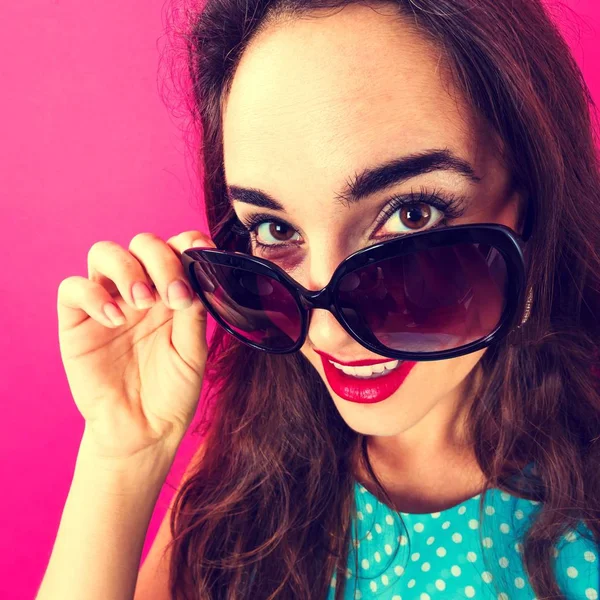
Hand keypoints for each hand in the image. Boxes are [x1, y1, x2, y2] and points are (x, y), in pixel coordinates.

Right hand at [57, 231, 215, 459]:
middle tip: (173, 296)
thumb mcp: (193, 352)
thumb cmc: (173, 391)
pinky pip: (74, 288)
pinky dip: (93, 295)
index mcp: (173, 292)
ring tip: (143, 303)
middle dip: (161, 260)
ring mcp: (108, 302)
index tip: (202, 254)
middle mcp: (141, 290)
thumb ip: (194, 312)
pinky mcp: (78, 322)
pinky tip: (115, 320)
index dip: (189, 241)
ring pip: (105, 253)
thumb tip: (197, 275)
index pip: (178, 247)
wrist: (144, 429)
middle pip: (143, 244)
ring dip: (128, 269)